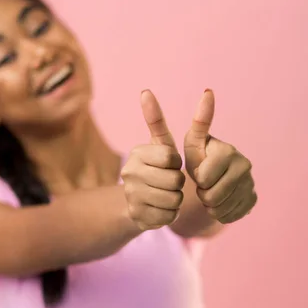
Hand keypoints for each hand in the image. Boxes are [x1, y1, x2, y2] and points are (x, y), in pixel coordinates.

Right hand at [121, 90, 185, 230]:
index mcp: (136, 154)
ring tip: (165, 194)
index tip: (168, 164)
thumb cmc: (155, 167)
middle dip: (177, 182)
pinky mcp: (138, 217)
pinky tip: (160, 208)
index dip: (175, 163)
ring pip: (174, 200)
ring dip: (176, 199)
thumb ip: (155, 119)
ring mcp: (132, 197)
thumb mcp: (159, 144)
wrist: (136, 201)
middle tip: (168, 181)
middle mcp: (129, 174)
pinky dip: (170, 213)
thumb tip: (145, 91)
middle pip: (174, 181)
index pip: (172, 158)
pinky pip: (170, 216)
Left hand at [184, 90, 256, 223]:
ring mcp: (251, 184)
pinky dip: (220, 213)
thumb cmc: (199, 157)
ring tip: (209, 191)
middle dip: (203, 193)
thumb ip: (199, 121)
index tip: (197, 172)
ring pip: (221, 208)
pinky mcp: (253, 200)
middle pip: (213, 195)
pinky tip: (219, 202)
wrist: (212, 178)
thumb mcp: (193, 142)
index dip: (196, 179)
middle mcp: (245, 166)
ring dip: (210, 204)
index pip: (204, 178)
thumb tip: (208, 91)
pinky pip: (230, 216)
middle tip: (202, 185)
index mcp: (229, 151)